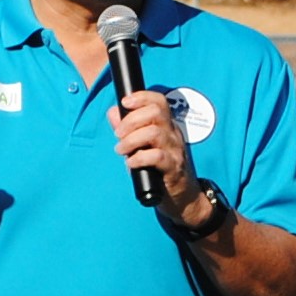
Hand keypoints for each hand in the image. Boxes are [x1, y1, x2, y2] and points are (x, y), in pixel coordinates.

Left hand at [110, 87, 198, 219]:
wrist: (182, 198)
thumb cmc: (160, 171)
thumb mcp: (142, 147)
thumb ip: (128, 129)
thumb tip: (113, 112)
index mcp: (167, 126)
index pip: (159, 102)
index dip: (142, 97)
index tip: (124, 102)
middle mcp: (173, 135)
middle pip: (155, 113)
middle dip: (131, 120)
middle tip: (118, 134)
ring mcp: (175, 151)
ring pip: (155, 133)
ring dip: (131, 140)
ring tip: (120, 150)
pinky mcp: (174, 169)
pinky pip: (157, 156)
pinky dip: (139, 158)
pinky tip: (131, 163)